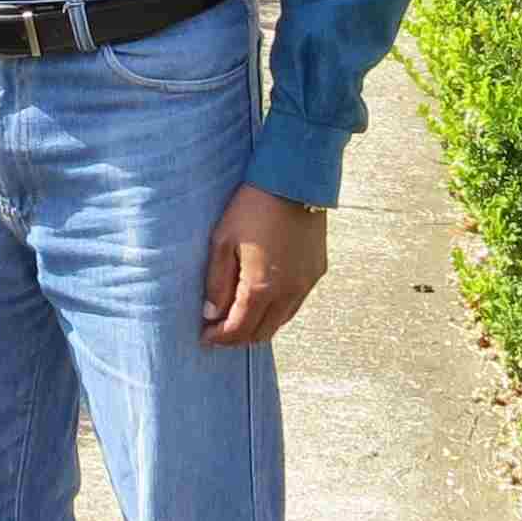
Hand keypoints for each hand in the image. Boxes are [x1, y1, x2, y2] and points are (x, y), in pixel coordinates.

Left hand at [200, 184, 328, 347]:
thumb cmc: (253, 208)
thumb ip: (216, 282)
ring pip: (281, 321)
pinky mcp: (316, 272)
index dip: (219, 338)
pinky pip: (295, 304)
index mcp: (261, 288)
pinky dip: (277, 311)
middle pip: (261, 333)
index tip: (205, 337)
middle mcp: (288, 293)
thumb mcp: (223, 242)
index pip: (238, 330)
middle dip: (238, 337)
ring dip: (259, 325)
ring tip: (240, 316)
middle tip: (219, 330)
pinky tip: (265, 300)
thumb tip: (210, 314)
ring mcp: (306, 284)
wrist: (294, 182)